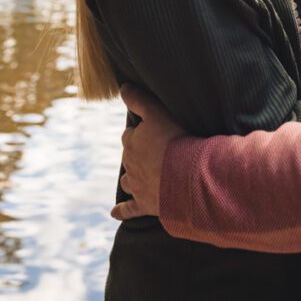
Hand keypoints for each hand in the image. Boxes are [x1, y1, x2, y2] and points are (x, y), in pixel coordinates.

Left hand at [110, 83, 186, 221]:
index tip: (151, 131)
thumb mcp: (157, 112)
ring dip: (132, 178)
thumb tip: (122, 87)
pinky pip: (128, 210)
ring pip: (127, 180)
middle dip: (138, 154)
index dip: (140, 132)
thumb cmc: (175, 140)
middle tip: (154, 151)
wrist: (186, 176)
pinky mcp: (144, 204)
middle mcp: (130, 163)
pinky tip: (114, 213)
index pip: (130, 134)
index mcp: (132, 141)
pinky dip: (121, 210)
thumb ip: (139, 99)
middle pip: (129, 156)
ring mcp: (136, 185)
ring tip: (141, 176)